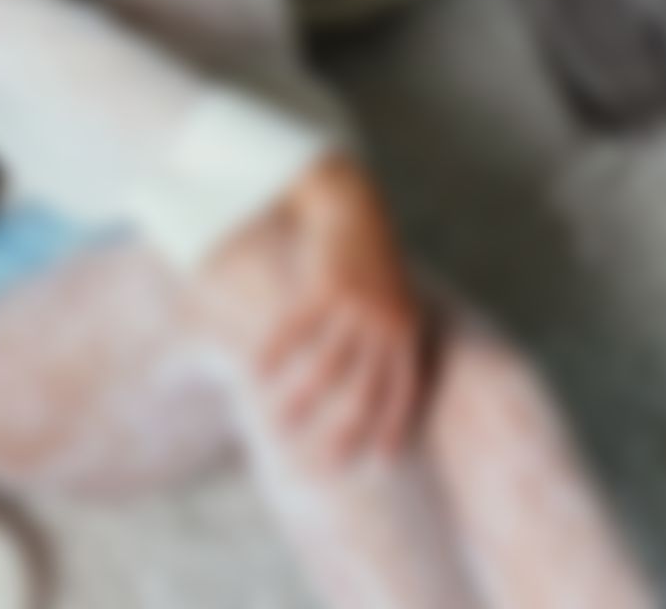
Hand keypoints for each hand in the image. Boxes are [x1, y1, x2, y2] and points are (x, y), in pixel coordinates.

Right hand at [193, 156, 428, 468]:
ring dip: (301, 399)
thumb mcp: (395, 297)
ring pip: (326, 366)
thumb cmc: (373, 257)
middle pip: (365, 389)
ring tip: (278, 424)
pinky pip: (295, 330)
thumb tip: (374, 382)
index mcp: (408, 328)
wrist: (355, 204)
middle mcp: (387, 321)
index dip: (394, 426)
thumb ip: (391, 335)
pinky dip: (274, 353)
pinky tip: (256, 372)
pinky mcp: (325, 287)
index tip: (381, 460)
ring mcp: (356, 305)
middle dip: (344, 430)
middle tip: (323, 462)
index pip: (406, 390)